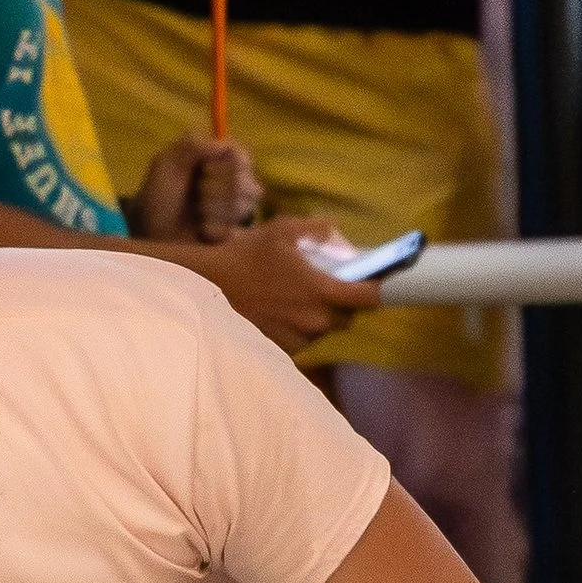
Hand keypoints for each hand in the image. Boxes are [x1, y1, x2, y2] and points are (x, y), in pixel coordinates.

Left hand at [130, 133, 259, 244]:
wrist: (151, 231)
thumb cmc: (159, 194)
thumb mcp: (167, 163)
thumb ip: (193, 145)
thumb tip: (225, 146)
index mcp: (226, 160)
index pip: (241, 159)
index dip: (219, 168)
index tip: (201, 171)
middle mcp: (240, 182)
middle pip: (243, 183)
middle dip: (211, 192)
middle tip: (194, 196)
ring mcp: (241, 210)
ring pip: (242, 208)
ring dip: (211, 212)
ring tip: (197, 215)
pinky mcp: (238, 235)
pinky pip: (238, 232)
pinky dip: (214, 232)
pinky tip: (202, 231)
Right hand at [197, 218, 382, 356]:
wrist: (206, 289)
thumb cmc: (245, 257)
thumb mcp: (283, 231)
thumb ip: (320, 231)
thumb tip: (343, 240)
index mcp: (322, 291)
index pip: (369, 298)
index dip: (375, 289)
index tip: (371, 282)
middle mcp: (315, 321)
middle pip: (347, 317)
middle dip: (342, 304)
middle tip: (324, 288)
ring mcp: (298, 340)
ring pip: (323, 330)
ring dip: (318, 317)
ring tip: (295, 301)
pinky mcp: (281, 351)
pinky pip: (302, 340)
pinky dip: (297, 329)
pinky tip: (279, 314)